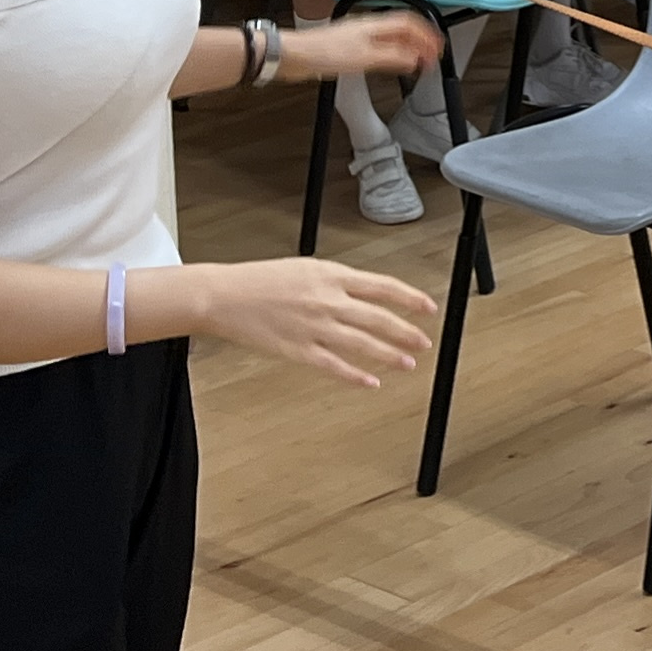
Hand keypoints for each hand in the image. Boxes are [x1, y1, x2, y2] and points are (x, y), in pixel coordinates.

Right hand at [199, 255, 440, 389]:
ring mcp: (314, 326)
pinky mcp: (298, 350)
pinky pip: (334, 365)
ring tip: (408, 363)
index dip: (410, 298)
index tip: (427, 308)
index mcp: (331, 275)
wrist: (224, 296)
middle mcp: (328, 300)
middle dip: (406, 331)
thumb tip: (363, 292)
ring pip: (362, 343)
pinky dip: (356, 375)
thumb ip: (335, 281)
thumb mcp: (305, 268)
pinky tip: (371, 382)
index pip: (382, 287)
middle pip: (378, 317)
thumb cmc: (260, 280)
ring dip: (389, 355)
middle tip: (424, 342)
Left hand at [288, 9, 444, 83]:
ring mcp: (358, 36)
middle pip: (402, 28)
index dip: (427, 33)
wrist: (294, 55)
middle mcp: (368, 27)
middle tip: (432, 54)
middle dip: (420, 40)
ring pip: (392, 37)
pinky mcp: (349, 47)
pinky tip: (390, 62)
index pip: (409, 23)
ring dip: (408, 46)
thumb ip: (392, 57)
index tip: (437, 47)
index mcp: (375, 25)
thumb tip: (415, 58)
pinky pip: (380, 46)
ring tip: (417, 59)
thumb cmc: (321, 52)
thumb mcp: (364, 57)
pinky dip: (393, 53)